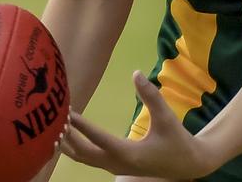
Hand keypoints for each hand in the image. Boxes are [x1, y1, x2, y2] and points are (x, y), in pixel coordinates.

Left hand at [58, 71, 219, 178]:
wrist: (186, 164)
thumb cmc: (177, 140)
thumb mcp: (167, 117)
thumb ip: (151, 96)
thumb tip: (135, 73)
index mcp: (129, 153)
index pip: (99, 139)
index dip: (82, 125)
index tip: (67, 113)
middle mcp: (117, 164)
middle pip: (83, 153)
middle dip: (67, 137)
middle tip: (54, 117)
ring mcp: (114, 168)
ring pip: (83, 159)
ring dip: (68, 144)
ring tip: (55, 126)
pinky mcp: (114, 166)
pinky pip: (88, 159)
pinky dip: (76, 148)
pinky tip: (68, 136)